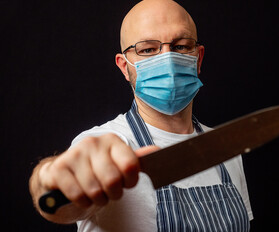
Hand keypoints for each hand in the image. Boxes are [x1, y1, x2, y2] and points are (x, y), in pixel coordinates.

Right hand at [38, 133, 158, 208]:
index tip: (127, 183)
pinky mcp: (58, 168)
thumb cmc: (97, 169)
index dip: (131, 181)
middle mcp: (93, 143)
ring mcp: (74, 154)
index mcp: (112, 140)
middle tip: (110, 192)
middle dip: (114, 194)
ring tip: (96, 194)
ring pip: (95, 191)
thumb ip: (137, 160)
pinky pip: (77, 195)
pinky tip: (82, 195)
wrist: (64, 172)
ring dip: (98, 200)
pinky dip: (82, 202)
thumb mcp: (118, 162)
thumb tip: (157, 151)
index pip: (131, 165)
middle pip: (113, 181)